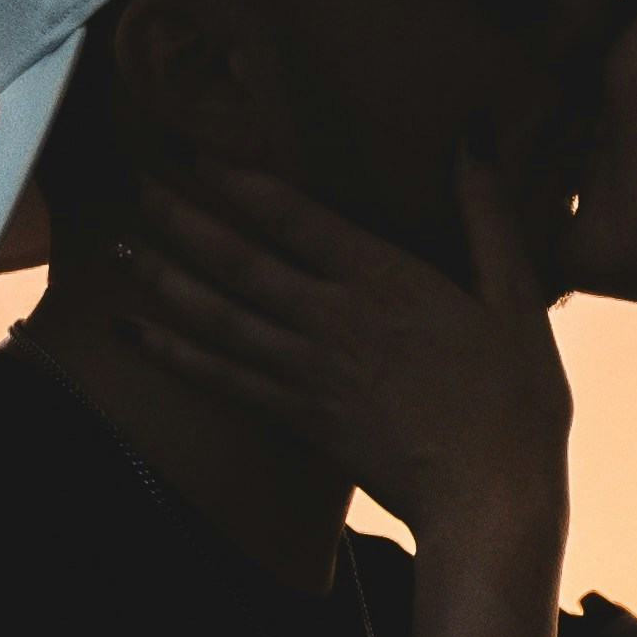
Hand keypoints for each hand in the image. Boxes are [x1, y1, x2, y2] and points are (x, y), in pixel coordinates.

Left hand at [120, 147, 569, 542]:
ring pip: (219, 316)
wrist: (489, 501)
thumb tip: (473, 135)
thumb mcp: (517, 298)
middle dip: (184, 218)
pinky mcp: (298, 420)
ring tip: (120, 245)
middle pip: (240, 260)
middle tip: (138, 181)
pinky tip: (135, 331)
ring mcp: (307, 373)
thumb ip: (487, 216)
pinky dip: (174, 352)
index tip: (197, 148)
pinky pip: (222, 379)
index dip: (240, 180)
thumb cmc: (516, 401)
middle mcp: (332, 320)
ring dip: (164, 277)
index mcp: (385, 281)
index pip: (295, 217)